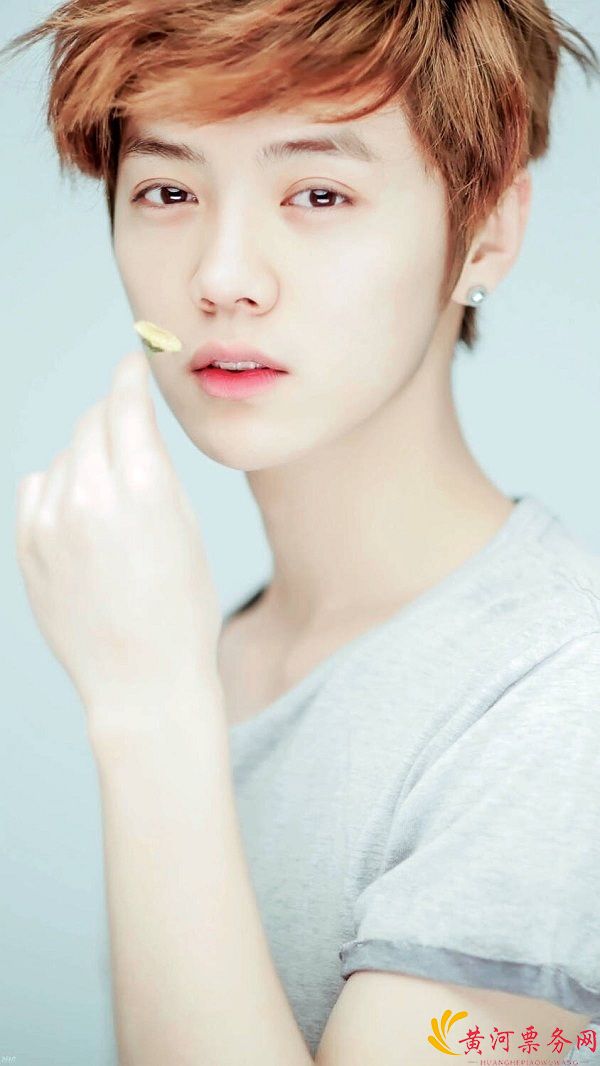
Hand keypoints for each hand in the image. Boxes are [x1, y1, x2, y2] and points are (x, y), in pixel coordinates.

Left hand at [15, 350, 223, 734]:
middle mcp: (92, 496)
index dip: (130, 376)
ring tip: (113, 506)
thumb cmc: (181, 610)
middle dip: (111, 418)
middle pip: (91, 423)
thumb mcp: (186, 529)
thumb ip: (156, 470)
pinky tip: (81, 521)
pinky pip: (38, 489)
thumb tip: (131, 427)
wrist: (142, 681)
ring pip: (65, 457)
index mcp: (146, 489)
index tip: (133, 363)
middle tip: (129, 433)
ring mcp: (51, 522)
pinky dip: (58, 490)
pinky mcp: (26, 546)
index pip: (126, 403)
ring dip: (87, 461)